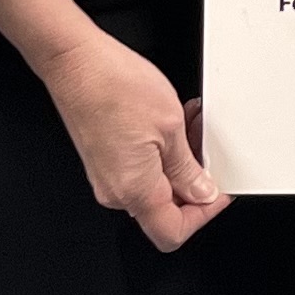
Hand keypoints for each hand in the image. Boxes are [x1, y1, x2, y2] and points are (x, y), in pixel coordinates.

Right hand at [36, 24, 225, 249]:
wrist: (75, 63)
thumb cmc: (113, 87)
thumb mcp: (170, 126)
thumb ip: (188, 168)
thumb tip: (202, 193)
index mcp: (134, 191)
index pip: (174, 232)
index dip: (203, 214)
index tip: (219, 190)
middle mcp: (115, 191)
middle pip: (166, 209)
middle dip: (194, 180)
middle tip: (208, 149)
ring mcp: (106, 176)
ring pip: (155, 185)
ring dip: (180, 161)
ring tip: (191, 126)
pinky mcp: (103, 159)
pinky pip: (140, 169)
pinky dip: (161, 152)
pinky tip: (171, 124)